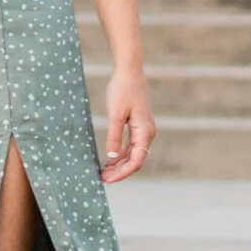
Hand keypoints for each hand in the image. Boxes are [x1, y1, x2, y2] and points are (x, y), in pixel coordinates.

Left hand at [98, 65, 154, 182]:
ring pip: (132, 153)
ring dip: (119, 163)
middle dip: (119, 171)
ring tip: (103, 172)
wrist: (129, 71)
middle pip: (135, 160)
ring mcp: (143, 129)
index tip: (108, 180)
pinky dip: (120, 153)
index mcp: (145, 132)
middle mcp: (147, 133)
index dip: (122, 173)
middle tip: (102, 179)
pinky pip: (130, 144)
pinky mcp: (137, 124)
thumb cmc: (122, 90)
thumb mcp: (115, 115)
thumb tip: (111, 158)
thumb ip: (114, 137)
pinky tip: (109, 159)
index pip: (136, 161)